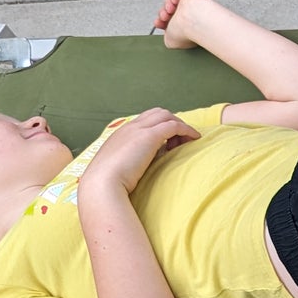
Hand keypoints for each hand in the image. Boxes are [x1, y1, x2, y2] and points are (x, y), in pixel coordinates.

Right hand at [81, 108, 199, 197]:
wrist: (101, 184)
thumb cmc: (108, 183)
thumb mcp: (118, 168)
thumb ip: (131, 161)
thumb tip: (148, 164)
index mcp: (120, 134)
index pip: (144, 120)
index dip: (159, 127)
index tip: (169, 143)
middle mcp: (129, 127)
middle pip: (156, 113)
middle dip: (171, 122)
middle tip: (181, 139)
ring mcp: (139, 130)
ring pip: (165, 116)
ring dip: (180, 125)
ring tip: (190, 139)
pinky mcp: (149, 136)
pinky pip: (174, 126)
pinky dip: (186, 130)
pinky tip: (195, 139)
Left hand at [153, 0, 214, 48]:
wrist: (194, 21)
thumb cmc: (185, 33)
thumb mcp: (171, 41)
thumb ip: (168, 36)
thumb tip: (169, 34)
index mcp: (191, 28)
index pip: (174, 22)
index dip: (163, 22)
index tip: (158, 24)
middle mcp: (195, 15)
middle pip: (173, 11)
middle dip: (163, 13)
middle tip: (164, 17)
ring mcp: (197, 2)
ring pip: (174, 1)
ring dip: (167, 5)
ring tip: (169, 11)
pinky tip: (174, 1)